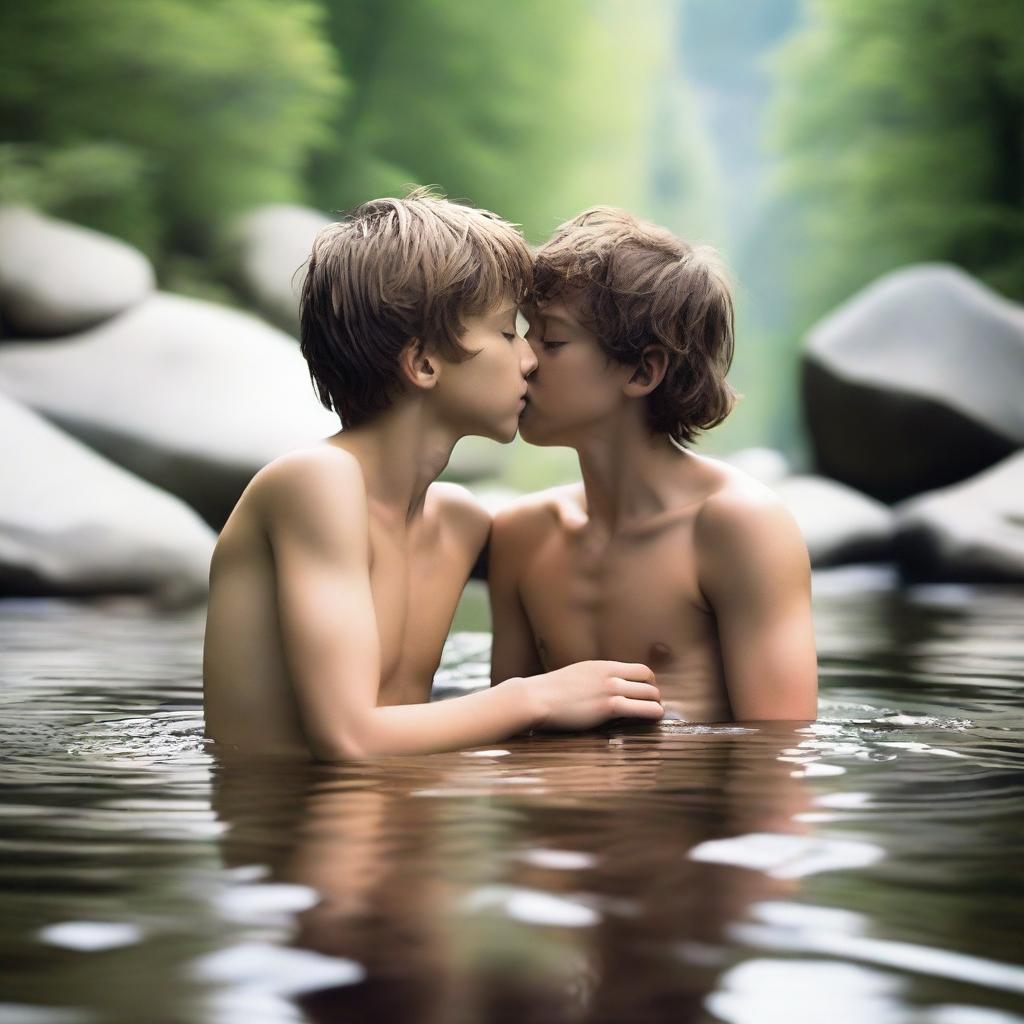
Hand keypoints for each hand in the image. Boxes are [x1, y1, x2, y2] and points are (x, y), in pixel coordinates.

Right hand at [520, 661, 662, 730]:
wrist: (535, 698)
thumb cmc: (549, 692)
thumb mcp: (576, 676)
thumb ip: (593, 680)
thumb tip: (601, 689)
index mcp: (602, 665)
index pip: (640, 669)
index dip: (649, 682)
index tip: (647, 693)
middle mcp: (610, 674)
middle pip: (648, 680)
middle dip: (654, 694)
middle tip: (652, 706)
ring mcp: (611, 689)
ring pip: (650, 694)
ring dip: (656, 705)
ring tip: (654, 715)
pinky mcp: (609, 707)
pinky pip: (642, 709)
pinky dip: (653, 714)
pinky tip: (654, 720)